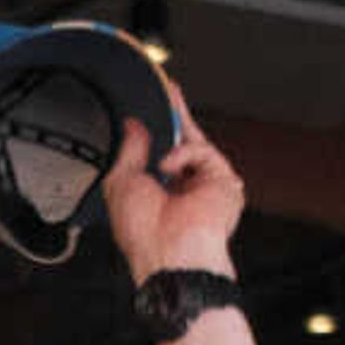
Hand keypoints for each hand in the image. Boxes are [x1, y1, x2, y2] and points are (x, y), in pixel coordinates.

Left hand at [99, 101, 241, 284]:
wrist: (170, 252)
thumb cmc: (144, 234)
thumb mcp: (121, 184)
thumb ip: (128, 150)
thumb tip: (132, 126)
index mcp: (160, 194)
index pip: (160, 153)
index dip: (156, 130)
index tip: (149, 111)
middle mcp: (185, 189)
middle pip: (183, 142)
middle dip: (175, 116)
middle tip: (167, 91)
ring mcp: (205, 184)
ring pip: (196, 142)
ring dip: (175, 136)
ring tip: (159, 154)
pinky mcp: (223, 180)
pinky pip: (203, 150)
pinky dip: (183, 154)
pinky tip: (168, 167)